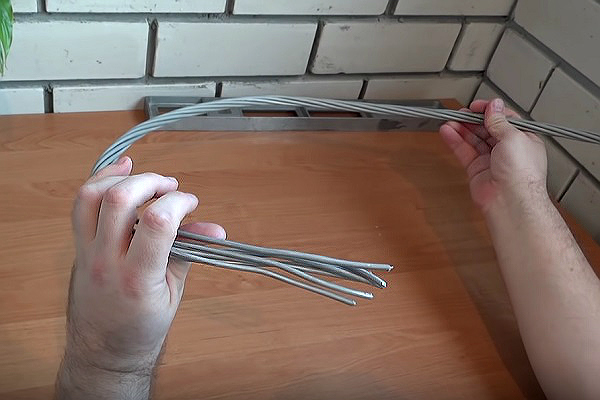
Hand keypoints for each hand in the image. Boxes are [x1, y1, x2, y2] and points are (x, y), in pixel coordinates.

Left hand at [57, 157, 224, 398]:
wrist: (103, 351)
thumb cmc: (142, 328)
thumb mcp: (174, 293)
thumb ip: (189, 254)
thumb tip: (217, 230)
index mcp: (137, 278)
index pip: (157, 222)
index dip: (179, 202)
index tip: (191, 204)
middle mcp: (106, 261)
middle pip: (119, 200)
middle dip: (150, 182)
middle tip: (170, 187)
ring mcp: (87, 252)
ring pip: (91, 196)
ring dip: (120, 177)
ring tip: (144, 176)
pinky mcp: (79, 247)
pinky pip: (81, 206)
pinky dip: (100, 182)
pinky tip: (121, 172)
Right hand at [439, 98, 546, 212]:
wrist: (510, 200)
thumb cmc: (521, 173)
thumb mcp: (513, 136)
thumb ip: (499, 121)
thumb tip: (494, 106)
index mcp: (523, 139)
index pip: (504, 120)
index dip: (490, 112)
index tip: (478, 107)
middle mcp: (508, 150)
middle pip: (487, 129)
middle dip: (473, 120)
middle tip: (460, 113)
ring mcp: (491, 160)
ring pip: (474, 140)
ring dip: (461, 129)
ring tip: (450, 120)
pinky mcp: (476, 170)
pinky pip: (464, 152)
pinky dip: (455, 141)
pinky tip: (448, 132)